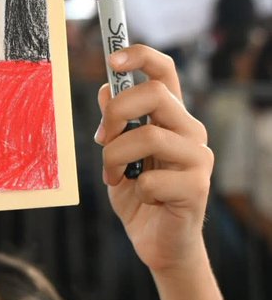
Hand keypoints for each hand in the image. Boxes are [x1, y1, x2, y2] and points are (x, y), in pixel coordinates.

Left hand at [95, 46, 213, 273]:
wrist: (159, 243)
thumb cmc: (139, 194)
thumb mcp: (117, 154)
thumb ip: (113, 124)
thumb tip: (105, 89)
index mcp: (171, 116)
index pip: (164, 71)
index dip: (140, 56)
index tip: (112, 59)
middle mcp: (190, 130)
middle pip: (155, 93)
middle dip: (116, 111)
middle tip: (101, 138)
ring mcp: (198, 158)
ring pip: (148, 135)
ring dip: (116, 157)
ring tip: (113, 175)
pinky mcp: (197, 188)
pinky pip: (152, 178)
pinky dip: (135, 188)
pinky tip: (141, 197)